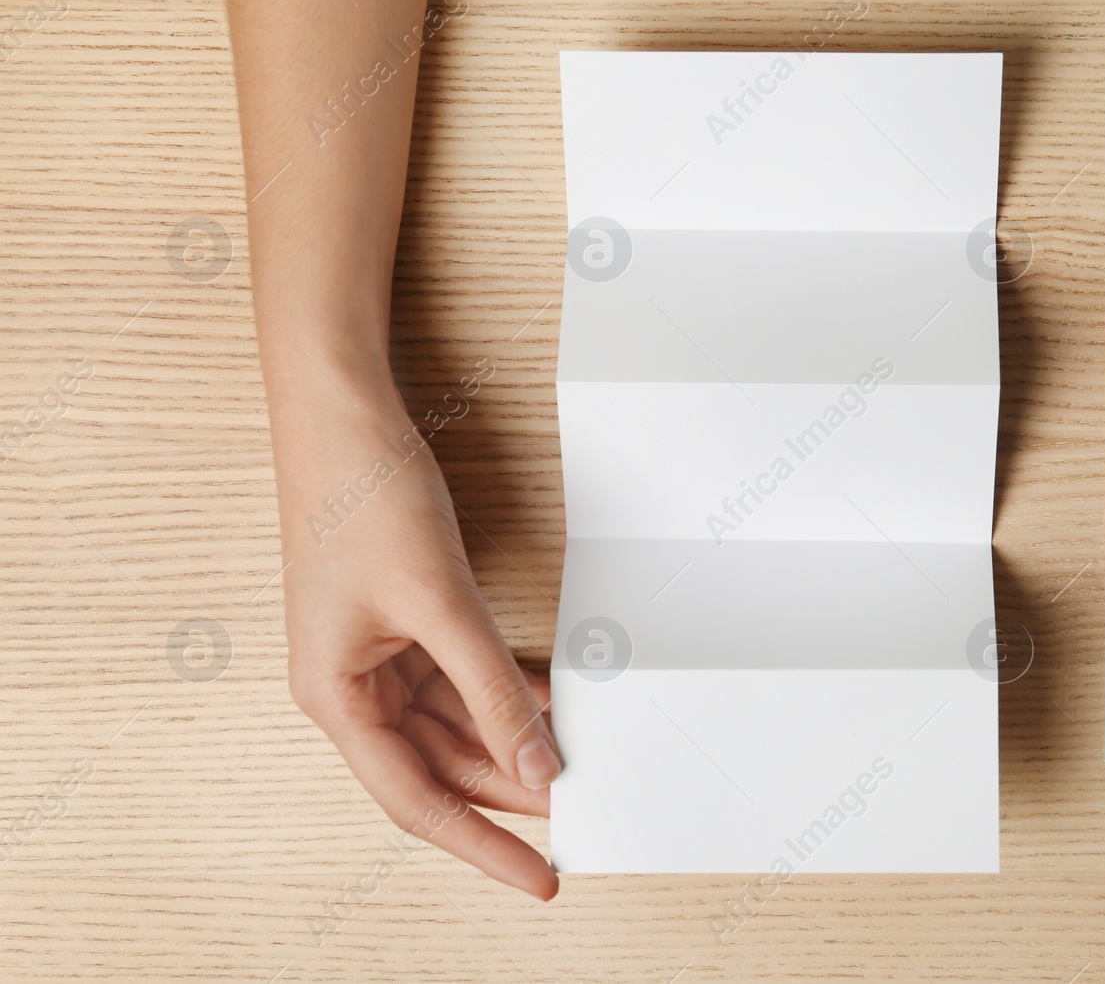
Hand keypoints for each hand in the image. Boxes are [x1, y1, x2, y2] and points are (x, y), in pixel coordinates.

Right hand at [273, 378, 561, 898]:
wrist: (343, 412)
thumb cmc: (364, 497)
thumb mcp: (441, 601)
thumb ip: (491, 688)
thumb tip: (536, 763)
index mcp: (336, 697)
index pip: (418, 801)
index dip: (482, 845)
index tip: (541, 877)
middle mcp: (351, 686)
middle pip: (438, 766)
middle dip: (508, 790)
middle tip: (582, 810)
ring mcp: (378, 653)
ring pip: (453, 725)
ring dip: (512, 739)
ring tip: (576, 758)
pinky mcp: (404, 621)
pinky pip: (458, 679)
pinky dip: (505, 692)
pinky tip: (552, 701)